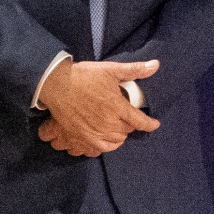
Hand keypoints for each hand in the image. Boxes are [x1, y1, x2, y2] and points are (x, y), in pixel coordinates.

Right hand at [36, 58, 159, 158]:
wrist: (57, 85)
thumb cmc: (84, 76)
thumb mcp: (110, 69)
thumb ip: (134, 70)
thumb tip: (155, 65)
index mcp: (117, 106)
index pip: (140, 120)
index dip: (150, 124)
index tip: (155, 124)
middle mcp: (108, 122)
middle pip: (127, 131)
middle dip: (129, 124)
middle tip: (125, 117)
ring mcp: (95, 132)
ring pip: (116, 141)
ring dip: (119, 135)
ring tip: (117, 128)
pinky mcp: (82, 138)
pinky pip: (101, 148)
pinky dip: (107, 145)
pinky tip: (107, 139)